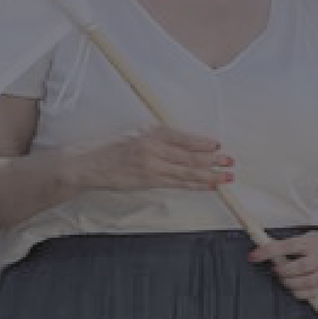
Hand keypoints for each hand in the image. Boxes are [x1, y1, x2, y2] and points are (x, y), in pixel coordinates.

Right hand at [83, 126, 230, 194]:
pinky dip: (196, 185)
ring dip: (210, 175)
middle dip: (213, 160)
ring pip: (187, 172)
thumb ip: (161, 136)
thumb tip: (188, 142)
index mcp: (151, 133)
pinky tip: (209, 186)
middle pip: (189, 156)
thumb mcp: (137, 132)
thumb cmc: (112, 147)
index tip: (217, 145)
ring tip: (227, 177)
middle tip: (230, 162)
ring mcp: (151, 167)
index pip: (183, 138)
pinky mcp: (149, 182)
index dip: (202, 143)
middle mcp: (153, 149)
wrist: (88, 165)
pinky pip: (178, 184)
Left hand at [250, 228, 317, 302]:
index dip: (268, 252)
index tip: (253, 256)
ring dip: (289, 283)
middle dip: (282, 271)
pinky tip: (294, 288)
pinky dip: (298, 293)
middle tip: (275, 270)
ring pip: (305, 282)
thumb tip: (262, 251)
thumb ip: (287, 245)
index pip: (287, 246)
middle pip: (299, 268)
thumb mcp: (306, 237)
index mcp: (312, 243)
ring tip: (284, 279)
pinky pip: (311, 293)